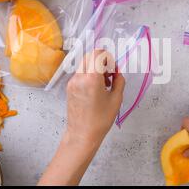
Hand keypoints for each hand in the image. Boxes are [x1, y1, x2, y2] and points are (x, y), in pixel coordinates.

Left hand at [39, 50, 124, 185]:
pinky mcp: (69, 87)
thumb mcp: (116, 99)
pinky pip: (80, 74)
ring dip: (95, 68)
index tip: (113, 68)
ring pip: (84, 64)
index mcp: (92, 78)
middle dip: (101, 61)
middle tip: (110, 74)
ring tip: (104, 84)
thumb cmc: (101, 119)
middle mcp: (79, 77)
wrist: (82, 134)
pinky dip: (89, 75)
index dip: (107, 57)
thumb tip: (117, 72)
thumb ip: (119, 81)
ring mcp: (72, 82)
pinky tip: (96, 89)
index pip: (97, 54)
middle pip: (89, 56)